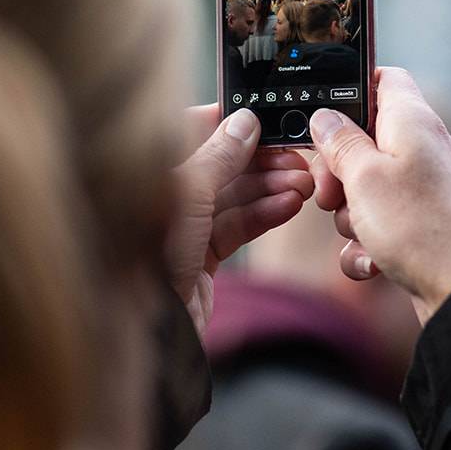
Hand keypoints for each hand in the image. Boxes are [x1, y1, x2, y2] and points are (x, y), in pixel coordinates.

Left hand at [170, 106, 312, 335]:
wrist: (147, 329)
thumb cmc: (147, 257)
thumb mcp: (188, 194)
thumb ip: (218, 156)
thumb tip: (244, 122)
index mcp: (148, 170)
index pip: (193, 130)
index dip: (231, 124)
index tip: (266, 120)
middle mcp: (163, 195)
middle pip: (221, 165)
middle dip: (262, 160)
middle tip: (296, 156)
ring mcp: (183, 227)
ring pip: (234, 196)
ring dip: (271, 187)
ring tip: (303, 183)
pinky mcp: (200, 257)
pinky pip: (237, 226)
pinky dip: (265, 214)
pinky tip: (290, 205)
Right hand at [310, 68, 450, 324]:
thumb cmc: (419, 228)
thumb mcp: (363, 178)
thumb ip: (340, 142)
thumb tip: (325, 116)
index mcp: (414, 122)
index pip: (384, 79)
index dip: (351, 90)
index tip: (325, 120)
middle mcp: (425, 148)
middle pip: (366, 139)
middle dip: (339, 170)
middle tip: (332, 193)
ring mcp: (427, 186)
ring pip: (368, 186)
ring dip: (351, 213)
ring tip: (361, 232)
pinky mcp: (425, 222)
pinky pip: (382, 222)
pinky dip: (369, 242)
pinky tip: (372, 262)